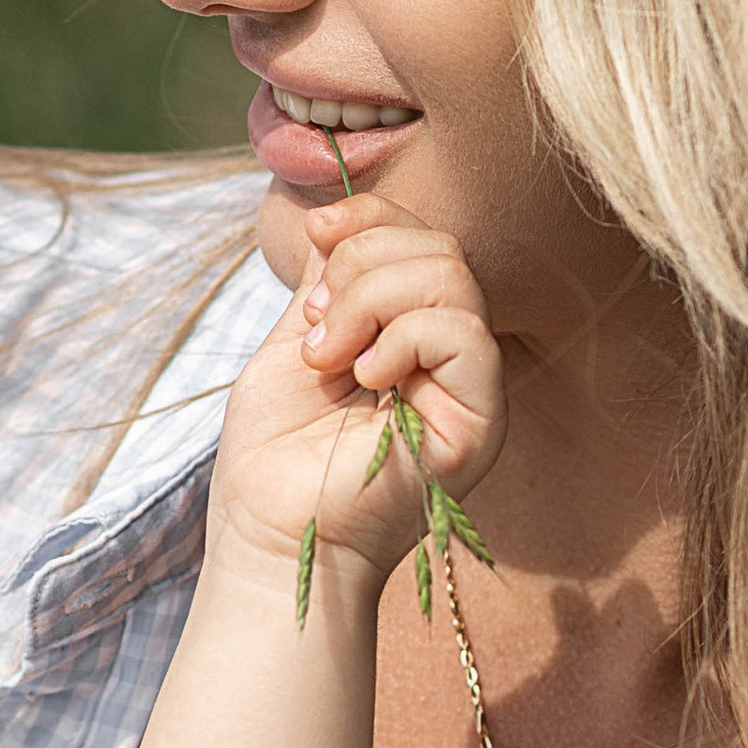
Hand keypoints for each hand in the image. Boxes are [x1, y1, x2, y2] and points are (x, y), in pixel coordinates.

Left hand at [210, 191, 505, 595]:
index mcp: (414, 336)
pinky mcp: (480, 422)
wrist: (267, 531)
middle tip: (318, 329)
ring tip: (330, 358)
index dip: (373, 216)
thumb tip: (338, 218)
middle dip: (363, 266)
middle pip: (440, 250)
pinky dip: (403, 337)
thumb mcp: (298, 342)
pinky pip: (464, 332)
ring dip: (371, 301)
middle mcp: (452, 360)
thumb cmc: (274, 455)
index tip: (319, 232)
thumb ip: (331, 284)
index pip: (423, 239)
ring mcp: (471, 390)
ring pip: (453, 279)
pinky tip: (366, 378)